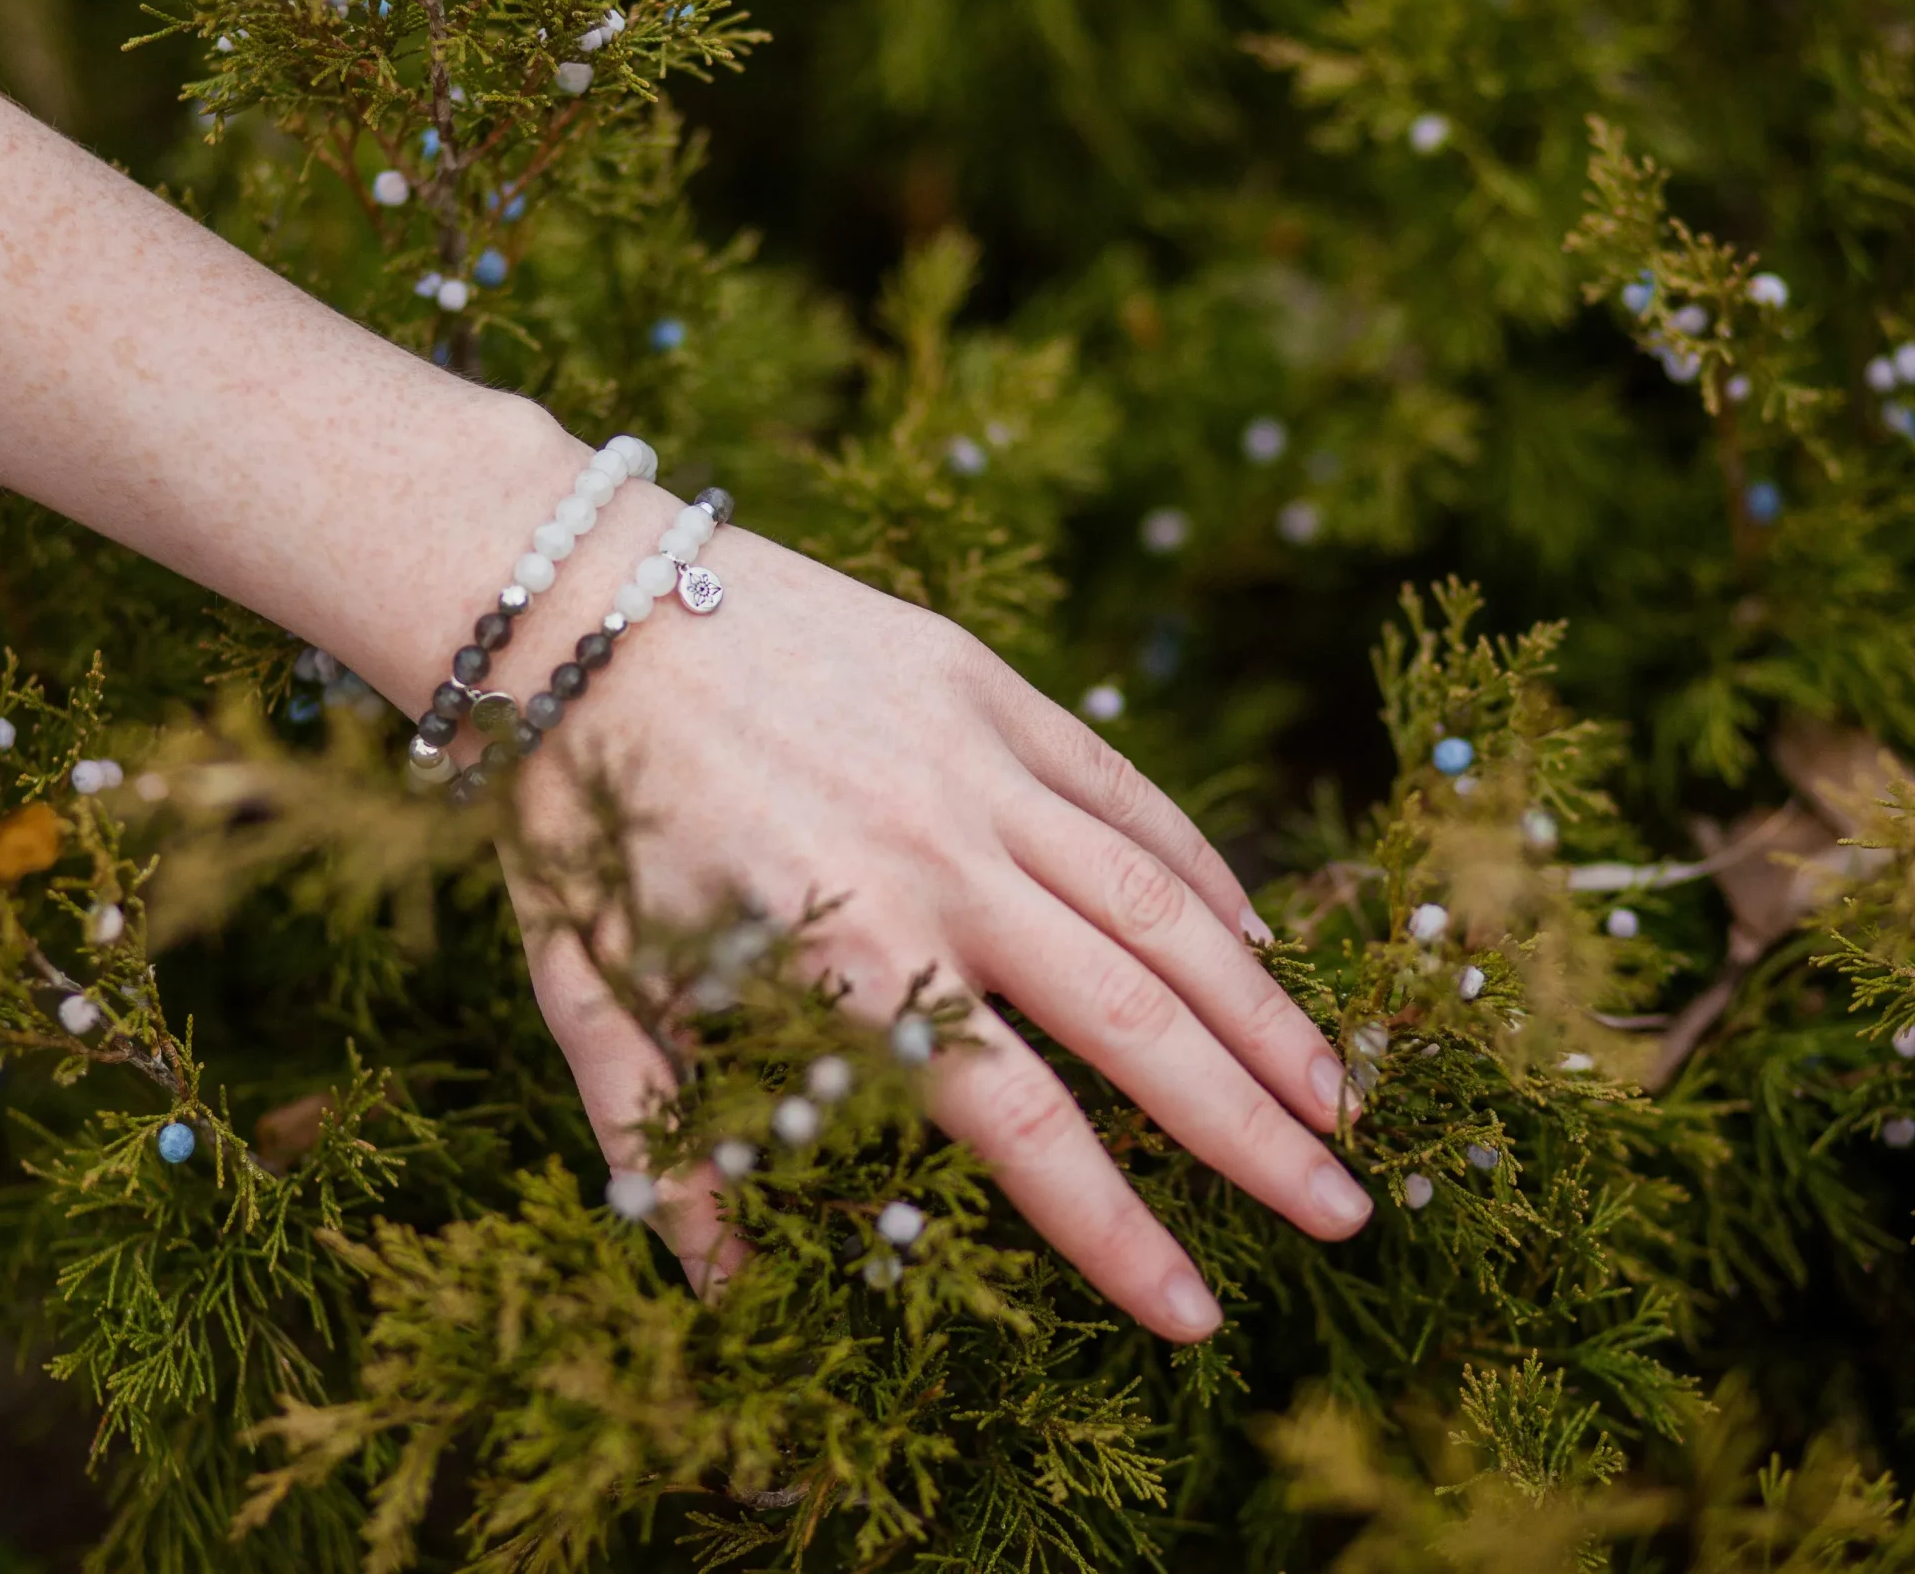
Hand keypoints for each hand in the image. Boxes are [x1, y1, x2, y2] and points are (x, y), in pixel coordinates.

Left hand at [499, 502, 1371, 1341]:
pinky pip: (1125, 794)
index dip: (1119, 1234)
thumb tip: (722, 1291)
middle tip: (1341, 1213)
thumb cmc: (575, 814)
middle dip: (1252, 1132)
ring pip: (1162, 907)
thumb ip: (660, 1146)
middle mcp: (937, 867)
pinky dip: (1202, 872)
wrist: (573, 599)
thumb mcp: (584, 994)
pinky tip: (1256, 940)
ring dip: (1263, 1011)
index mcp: (844, 962)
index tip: (1198, 1316)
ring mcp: (976, 768)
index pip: (1023, 1130)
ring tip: (1338, 1097)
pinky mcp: (987, 687)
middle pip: (1136, 1023)